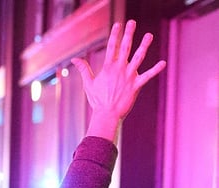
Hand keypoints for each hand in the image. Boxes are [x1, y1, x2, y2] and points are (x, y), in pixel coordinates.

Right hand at [71, 20, 165, 139]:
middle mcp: (119, 69)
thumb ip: (83, 69)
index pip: (111, 47)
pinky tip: (163, 62)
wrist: (107, 114)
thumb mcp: (88, 83)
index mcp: (108, 67)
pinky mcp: (137, 85)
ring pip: (138, 58)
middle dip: (129, 34)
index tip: (118, 24)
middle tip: (132, 22)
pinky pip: (148, 76)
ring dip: (144, 45)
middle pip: (125, 48)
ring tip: (149, 35)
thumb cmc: (97, 99)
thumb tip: (74, 59)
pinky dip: (156, 69)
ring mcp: (129, 76)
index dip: (115, 34)